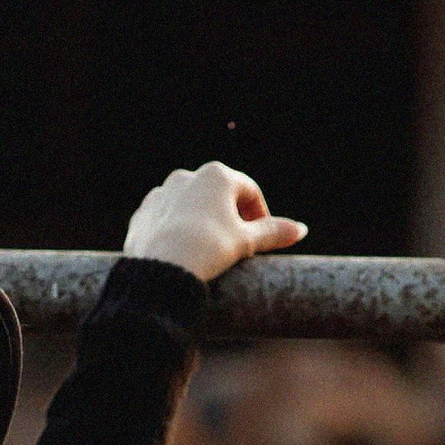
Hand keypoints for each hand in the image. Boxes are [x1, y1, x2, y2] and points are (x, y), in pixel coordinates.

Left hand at [123, 161, 306, 283]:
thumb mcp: (246, 241)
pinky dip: (178, 231)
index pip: (249, 191)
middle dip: (231, 218)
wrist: (161, 270)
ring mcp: (161, 194)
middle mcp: (186, 176)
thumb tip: (300, 230)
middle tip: (238, 245)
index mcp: (216, 175)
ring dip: (203, 223)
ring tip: (209, 251)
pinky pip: (167, 219)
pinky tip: (183, 252)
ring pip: (191, 207)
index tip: (263, 238)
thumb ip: (274, 232)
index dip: (260, 215)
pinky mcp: (143, 214)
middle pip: (218, 196)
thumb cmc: (208, 249)